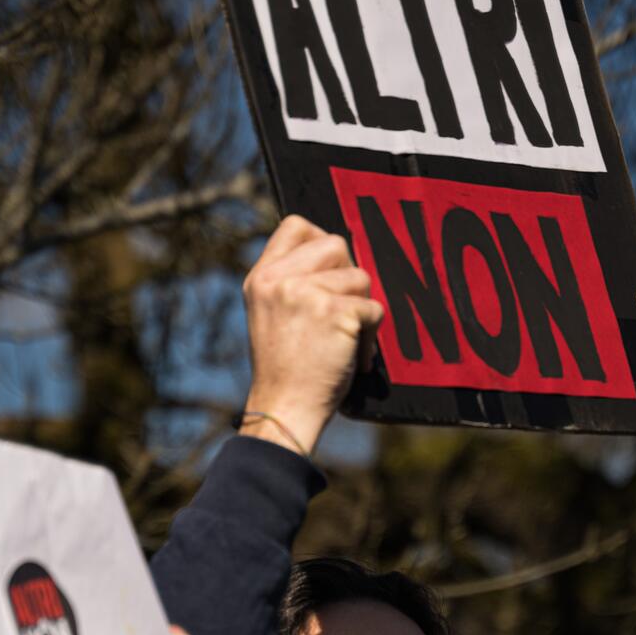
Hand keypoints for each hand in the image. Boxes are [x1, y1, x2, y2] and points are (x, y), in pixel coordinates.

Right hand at [241, 215, 384, 456]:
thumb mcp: (270, 314)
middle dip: (348, 278)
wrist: (284, 409)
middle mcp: (279, 279)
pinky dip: (372, 337)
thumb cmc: (285, 369)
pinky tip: (354, 358)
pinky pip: (374, 309)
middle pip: (336, 245)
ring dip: (362, 311)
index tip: (329, 271)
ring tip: (345, 341)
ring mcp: (305, 293)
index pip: (296, 225)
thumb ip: (292, 281)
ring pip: (360, 278)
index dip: (321, 241)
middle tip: (340, 313)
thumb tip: (337, 253)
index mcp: (261, 277)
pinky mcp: (333, 312)